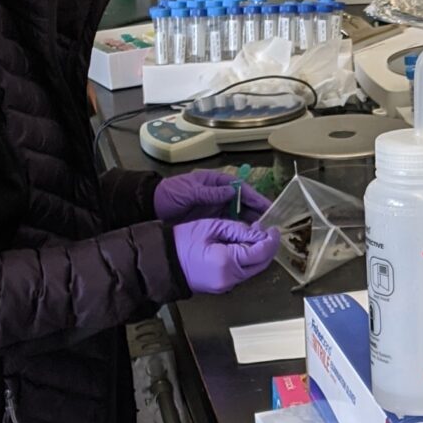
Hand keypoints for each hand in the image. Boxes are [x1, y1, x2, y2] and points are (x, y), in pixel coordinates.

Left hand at [153, 169, 272, 224]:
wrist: (152, 207)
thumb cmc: (170, 193)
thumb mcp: (190, 190)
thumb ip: (211, 193)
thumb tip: (232, 192)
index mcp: (216, 183)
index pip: (241, 189)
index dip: (255, 198)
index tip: (267, 207)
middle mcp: (220, 195)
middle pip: (244, 203)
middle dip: (258, 213)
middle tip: (270, 225)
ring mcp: (216, 209)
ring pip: (239, 216)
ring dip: (251, 223)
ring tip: (263, 234)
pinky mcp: (212, 221)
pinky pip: (229, 225)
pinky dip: (239, 231)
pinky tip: (247, 239)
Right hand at [172, 217, 280, 292]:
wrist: (163, 261)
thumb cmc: (183, 241)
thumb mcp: (212, 227)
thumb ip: (238, 230)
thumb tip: (259, 232)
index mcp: (228, 262)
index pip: (261, 252)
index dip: (271, 240)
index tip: (273, 228)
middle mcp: (230, 278)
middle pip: (261, 264)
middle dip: (268, 248)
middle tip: (266, 231)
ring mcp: (226, 285)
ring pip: (253, 270)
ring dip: (258, 254)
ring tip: (253, 237)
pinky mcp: (223, 287)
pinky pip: (242, 274)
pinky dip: (248, 261)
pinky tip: (242, 248)